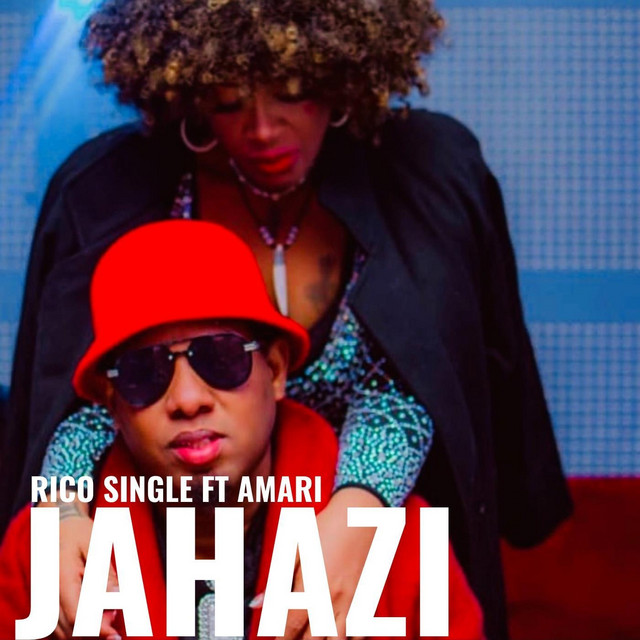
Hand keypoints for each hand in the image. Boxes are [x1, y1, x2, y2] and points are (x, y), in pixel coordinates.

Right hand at [37, 499, 118, 638]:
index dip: (97, 629)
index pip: (76, 615)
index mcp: (60, 578)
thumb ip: (104, 572)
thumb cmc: (80, 532)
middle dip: (93, 631)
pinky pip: (56, 625)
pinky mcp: (45, 601)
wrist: (59, 523)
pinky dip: (73, 628)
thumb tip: (115, 596)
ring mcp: (43, 599)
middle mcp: (47, 593)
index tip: (115, 635)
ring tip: (108, 618)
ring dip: (83, 632)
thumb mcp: (97, 545)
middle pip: (68, 628)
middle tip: (115, 626)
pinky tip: (92, 618)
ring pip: (60, 631)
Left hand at [277, 487, 381, 639]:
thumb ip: (277, 579)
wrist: (360, 515)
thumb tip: (257, 603)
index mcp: (312, 587)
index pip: (290, 626)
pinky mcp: (366, 600)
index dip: (280, 639)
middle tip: (290, 638)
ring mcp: (352, 603)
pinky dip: (348, 638)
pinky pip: (359, 634)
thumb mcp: (295, 547)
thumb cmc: (326, 527)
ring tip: (311, 637)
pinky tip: (336, 633)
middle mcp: (333, 600)